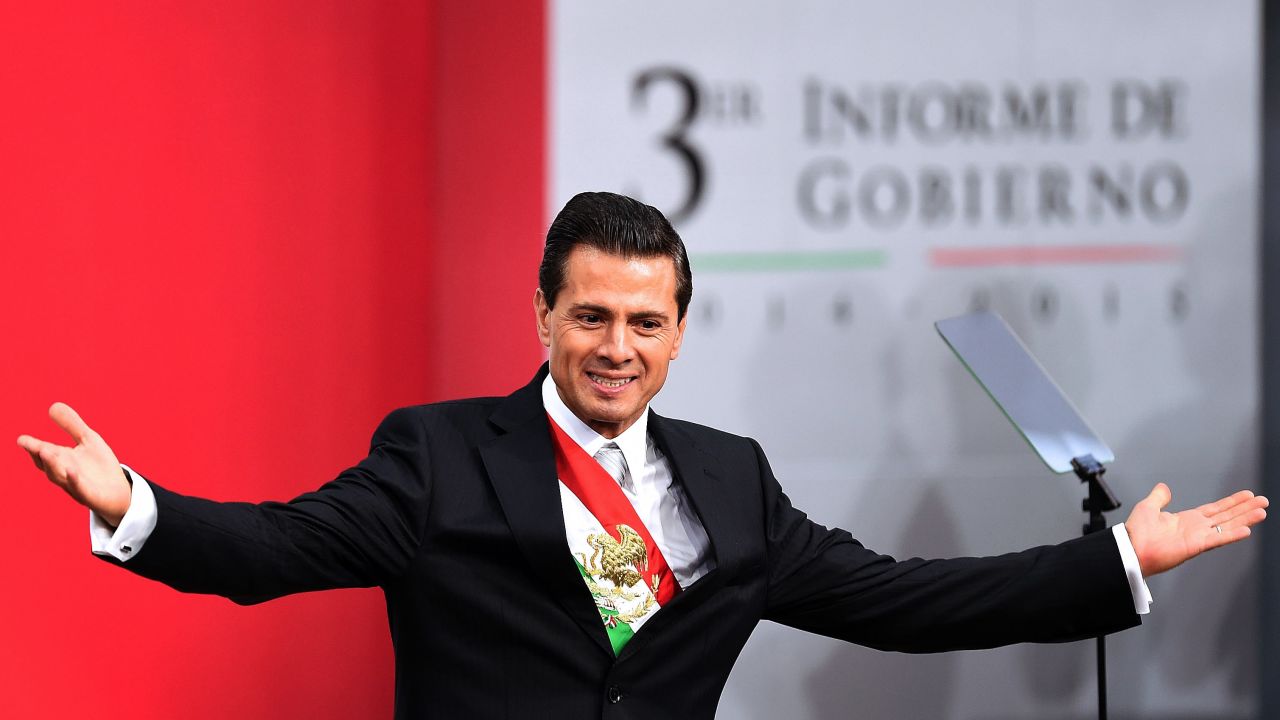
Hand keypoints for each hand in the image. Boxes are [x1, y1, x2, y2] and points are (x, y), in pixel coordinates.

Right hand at [17, 403, 130, 526]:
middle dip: (40, 455)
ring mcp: (75, 486)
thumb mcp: (88, 440)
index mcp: (62, 460)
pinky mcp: (89, 495)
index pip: (43, 453)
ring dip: (53, 465)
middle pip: (48, 465)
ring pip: (60, 477)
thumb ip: (72, 424)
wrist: (118, 491)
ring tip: (46, 451)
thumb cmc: (99, 466)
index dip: (32, 447)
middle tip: (34, 445)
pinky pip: (80, 489)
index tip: (21, 439)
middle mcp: (64, 473)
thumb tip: (53, 405)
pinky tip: (72, 471)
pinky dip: (74, 480)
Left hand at [1124, 482, 1267, 576]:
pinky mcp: (1196, 546)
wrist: (1131, 549)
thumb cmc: (1137, 532)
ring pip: (1227, 526)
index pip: (1215, 508)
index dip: (1232, 502)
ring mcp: (1198, 537)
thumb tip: (1164, 487)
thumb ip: (1159, 497)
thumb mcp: (1148, 507)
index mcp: (1188, 519)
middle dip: (1245, 508)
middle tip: (1263, 501)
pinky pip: (1217, 539)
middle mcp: (1197, 528)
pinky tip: (1247, 530)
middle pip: (1227, 516)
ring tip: (1262, 512)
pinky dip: (1231, 535)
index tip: (1248, 495)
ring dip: (1245, 519)